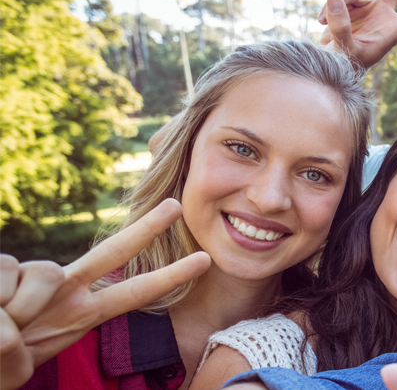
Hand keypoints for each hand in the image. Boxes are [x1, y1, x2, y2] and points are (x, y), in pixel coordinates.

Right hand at [0, 199, 210, 389]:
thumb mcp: (18, 364)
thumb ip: (16, 350)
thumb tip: (7, 327)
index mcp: (82, 313)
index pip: (134, 293)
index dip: (170, 277)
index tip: (205, 260)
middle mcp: (66, 289)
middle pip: (111, 252)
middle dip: (146, 228)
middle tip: (176, 204)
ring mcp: (36, 277)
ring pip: (45, 274)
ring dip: (19, 307)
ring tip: (6, 325)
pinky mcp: (5, 267)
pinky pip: (7, 275)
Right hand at [317, 0, 396, 69]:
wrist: (331, 61)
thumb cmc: (346, 63)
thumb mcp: (346, 50)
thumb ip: (341, 27)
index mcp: (393, 30)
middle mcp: (384, 14)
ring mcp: (368, 6)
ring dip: (338, 3)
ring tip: (323, 22)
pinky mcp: (349, 4)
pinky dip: (326, 8)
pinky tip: (320, 21)